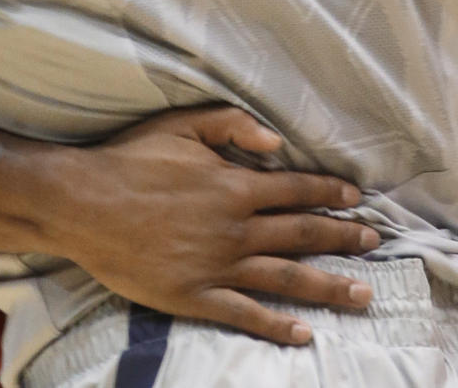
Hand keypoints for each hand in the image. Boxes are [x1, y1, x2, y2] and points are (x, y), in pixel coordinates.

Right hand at [25, 106, 376, 345]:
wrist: (82, 203)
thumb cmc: (130, 159)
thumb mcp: (182, 124)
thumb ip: (233, 126)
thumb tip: (278, 142)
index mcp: (234, 185)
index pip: (297, 189)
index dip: (331, 192)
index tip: (357, 198)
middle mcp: (235, 228)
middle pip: (302, 235)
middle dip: (343, 238)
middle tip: (374, 243)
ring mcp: (217, 267)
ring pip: (286, 279)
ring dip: (329, 285)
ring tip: (363, 293)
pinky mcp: (195, 298)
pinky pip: (246, 316)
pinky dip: (278, 326)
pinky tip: (304, 334)